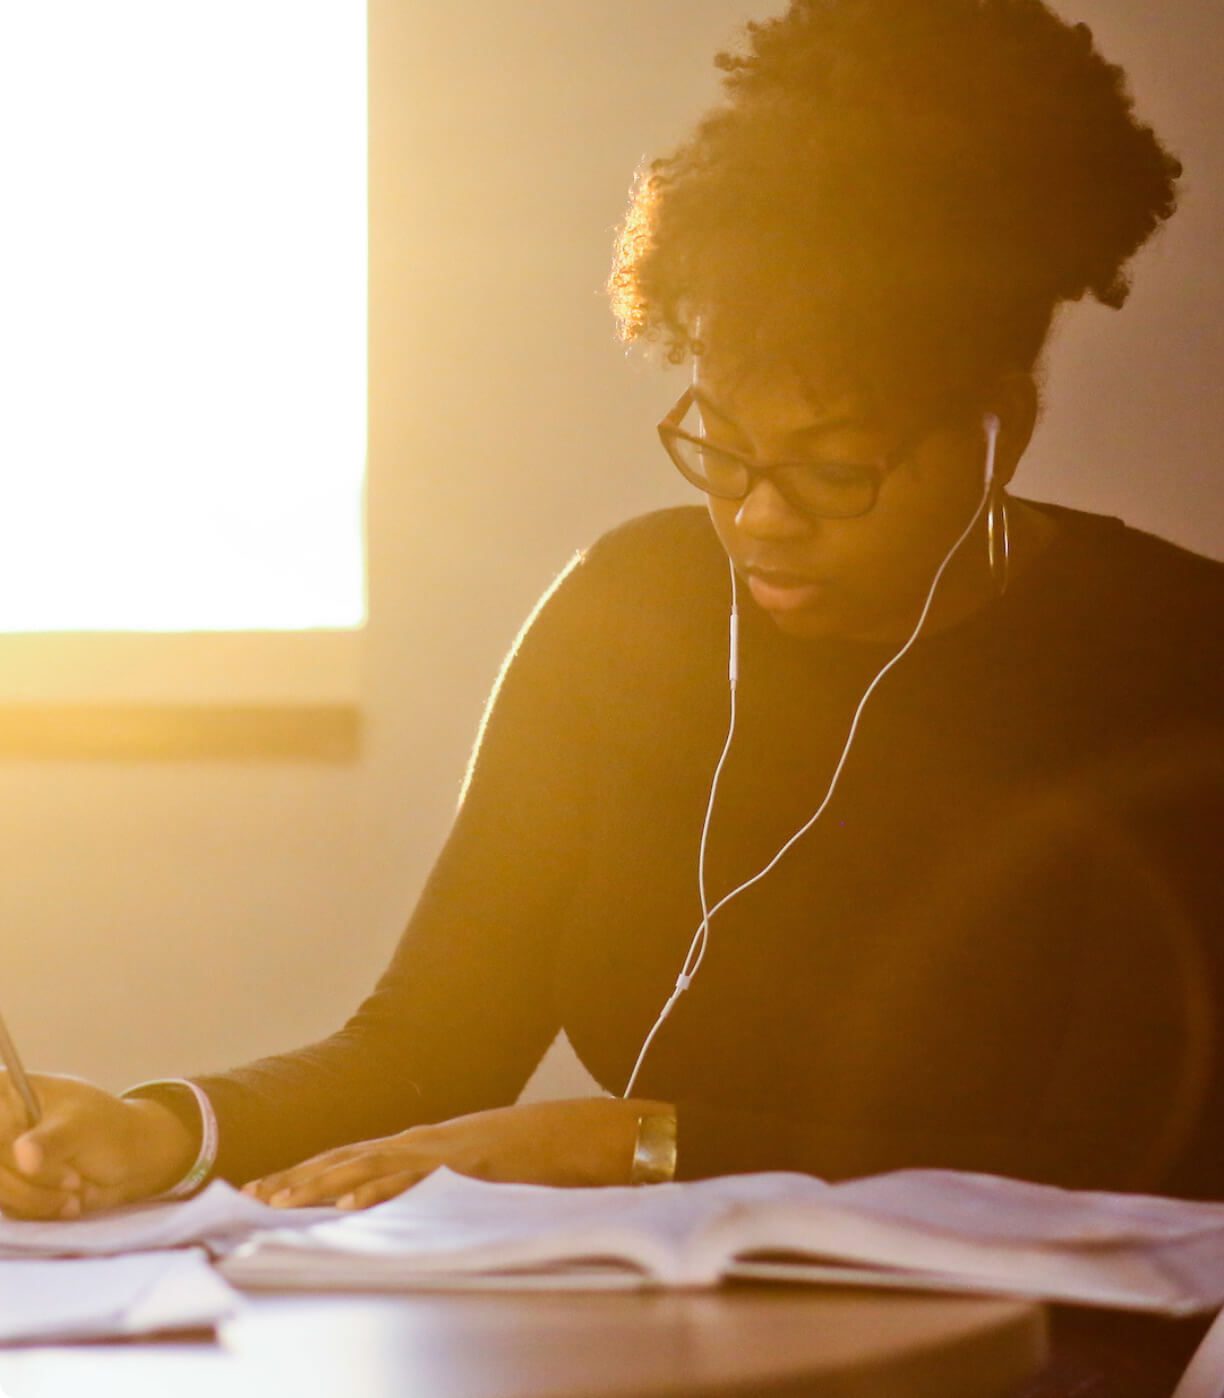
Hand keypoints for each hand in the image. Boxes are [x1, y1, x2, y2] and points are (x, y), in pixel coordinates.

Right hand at [0, 1071, 195, 1218]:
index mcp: (8, 1092)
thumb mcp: (81, 1128)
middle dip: (33, 1179)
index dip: (8, 1148)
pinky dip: (39, 1209)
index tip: (33, 1160)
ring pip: (0, 1189)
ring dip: (37, 1198)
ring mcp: (4, 1157)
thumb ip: (51, 1141)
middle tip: (74, 1180)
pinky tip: (68, 1202)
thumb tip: (25, 1157)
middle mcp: (0, 1124)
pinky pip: (9, 1207)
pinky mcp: (9, 1186)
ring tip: (76, 1191)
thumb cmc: (107, 1128)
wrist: (130, 1158)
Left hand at [242, 1097, 672, 1210]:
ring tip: (277, 1203)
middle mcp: (424, 1142)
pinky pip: (417, 1179)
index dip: (306, 1174)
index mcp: (424, 1146)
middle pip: (347, 1160)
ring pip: (368, 1166)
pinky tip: (348, 1205)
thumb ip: (436, 1183)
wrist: (587, 1133)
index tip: (263, 1192)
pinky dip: (379, 1189)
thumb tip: (398, 1207)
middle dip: (296, 1180)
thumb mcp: (473, 1173)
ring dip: (319, 1185)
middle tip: (247, 1200)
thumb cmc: (534, 1158)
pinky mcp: (467, 1161)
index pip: (351, 1159)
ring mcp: (444, 1149)